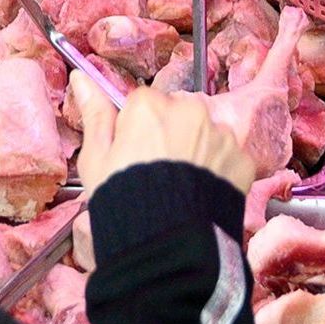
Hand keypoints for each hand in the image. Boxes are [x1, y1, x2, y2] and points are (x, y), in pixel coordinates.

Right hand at [82, 86, 259, 202]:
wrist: (167, 245)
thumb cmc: (123, 200)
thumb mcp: (96, 160)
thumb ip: (95, 114)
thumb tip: (81, 78)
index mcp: (150, 106)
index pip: (144, 104)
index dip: (137, 131)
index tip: (134, 157)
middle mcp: (190, 111)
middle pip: (179, 114)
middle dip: (171, 135)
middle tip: (159, 174)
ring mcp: (221, 135)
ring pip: (206, 133)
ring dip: (198, 151)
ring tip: (183, 189)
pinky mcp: (243, 160)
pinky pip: (229, 158)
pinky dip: (219, 172)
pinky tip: (204, 196)